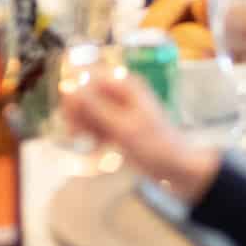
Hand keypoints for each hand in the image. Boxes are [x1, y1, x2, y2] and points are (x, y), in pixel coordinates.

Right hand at [62, 75, 220, 202]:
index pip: (88, 77)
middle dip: (78, 112)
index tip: (69, 114)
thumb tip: (69, 88)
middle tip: (75, 133)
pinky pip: (97, 123)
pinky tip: (97, 146)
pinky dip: (93, 133)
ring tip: (87, 141)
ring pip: (89, 110)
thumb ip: (94, 107)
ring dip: (84, 124)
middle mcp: (120, 93)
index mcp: (125, 85)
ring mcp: (119, 109)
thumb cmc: (155, 145)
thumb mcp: (122, 127)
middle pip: (86, 93)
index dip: (75, 93)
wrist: (177, 168)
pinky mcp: (118, 125)